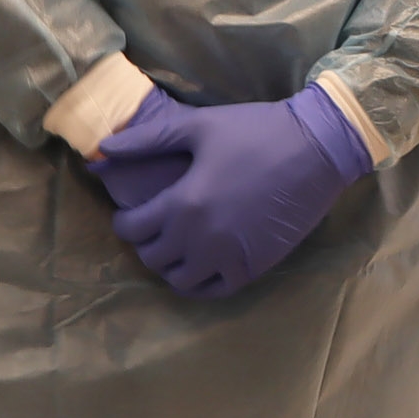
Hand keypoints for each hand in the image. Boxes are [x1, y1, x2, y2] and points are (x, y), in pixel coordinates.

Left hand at [96, 89, 372, 299]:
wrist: (318, 148)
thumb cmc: (257, 131)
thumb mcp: (198, 126)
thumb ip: (146, 140)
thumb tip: (99, 152)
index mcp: (183, 203)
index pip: (132, 229)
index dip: (124, 221)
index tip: (131, 213)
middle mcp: (201, 238)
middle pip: (153, 257)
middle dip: (146, 242)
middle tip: (155, 226)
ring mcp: (229, 257)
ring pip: (180, 281)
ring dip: (171, 265)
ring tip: (178, 246)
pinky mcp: (254, 266)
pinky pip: (215, 290)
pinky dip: (201, 282)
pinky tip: (203, 264)